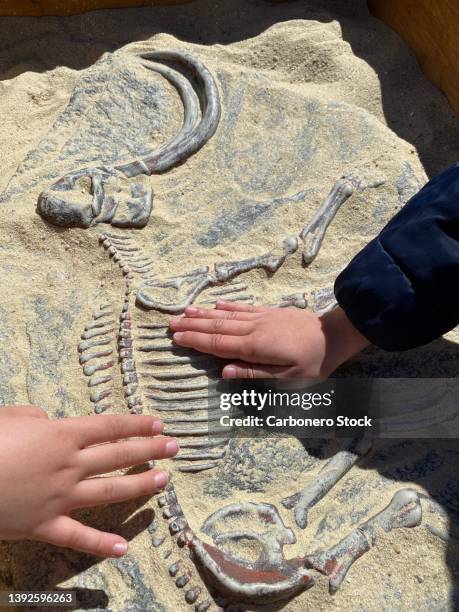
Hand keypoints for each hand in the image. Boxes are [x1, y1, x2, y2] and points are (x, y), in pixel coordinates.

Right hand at [0, 406, 178, 556]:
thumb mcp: (11, 416)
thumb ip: (36, 417)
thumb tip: (49, 422)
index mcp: (63, 435)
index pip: (110, 427)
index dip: (137, 425)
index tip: (159, 425)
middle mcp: (70, 465)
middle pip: (119, 455)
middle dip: (150, 451)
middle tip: (175, 448)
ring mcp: (60, 497)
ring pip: (110, 491)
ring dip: (140, 487)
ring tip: (165, 482)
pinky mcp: (44, 526)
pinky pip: (77, 537)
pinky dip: (100, 544)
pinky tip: (123, 549)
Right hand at [170, 301, 368, 377]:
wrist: (334, 335)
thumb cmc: (313, 362)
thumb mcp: (286, 377)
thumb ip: (253, 373)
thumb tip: (223, 372)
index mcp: (254, 347)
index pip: (218, 344)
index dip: (195, 341)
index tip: (176, 338)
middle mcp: (253, 329)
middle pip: (216, 327)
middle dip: (192, 326)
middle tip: (170, 324)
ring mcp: (261, 317)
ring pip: (226, 315)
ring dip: (203, 314)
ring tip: (184, 311)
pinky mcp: (270, 311)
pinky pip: (244, 307)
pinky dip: (227, 305)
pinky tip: (215, 303)